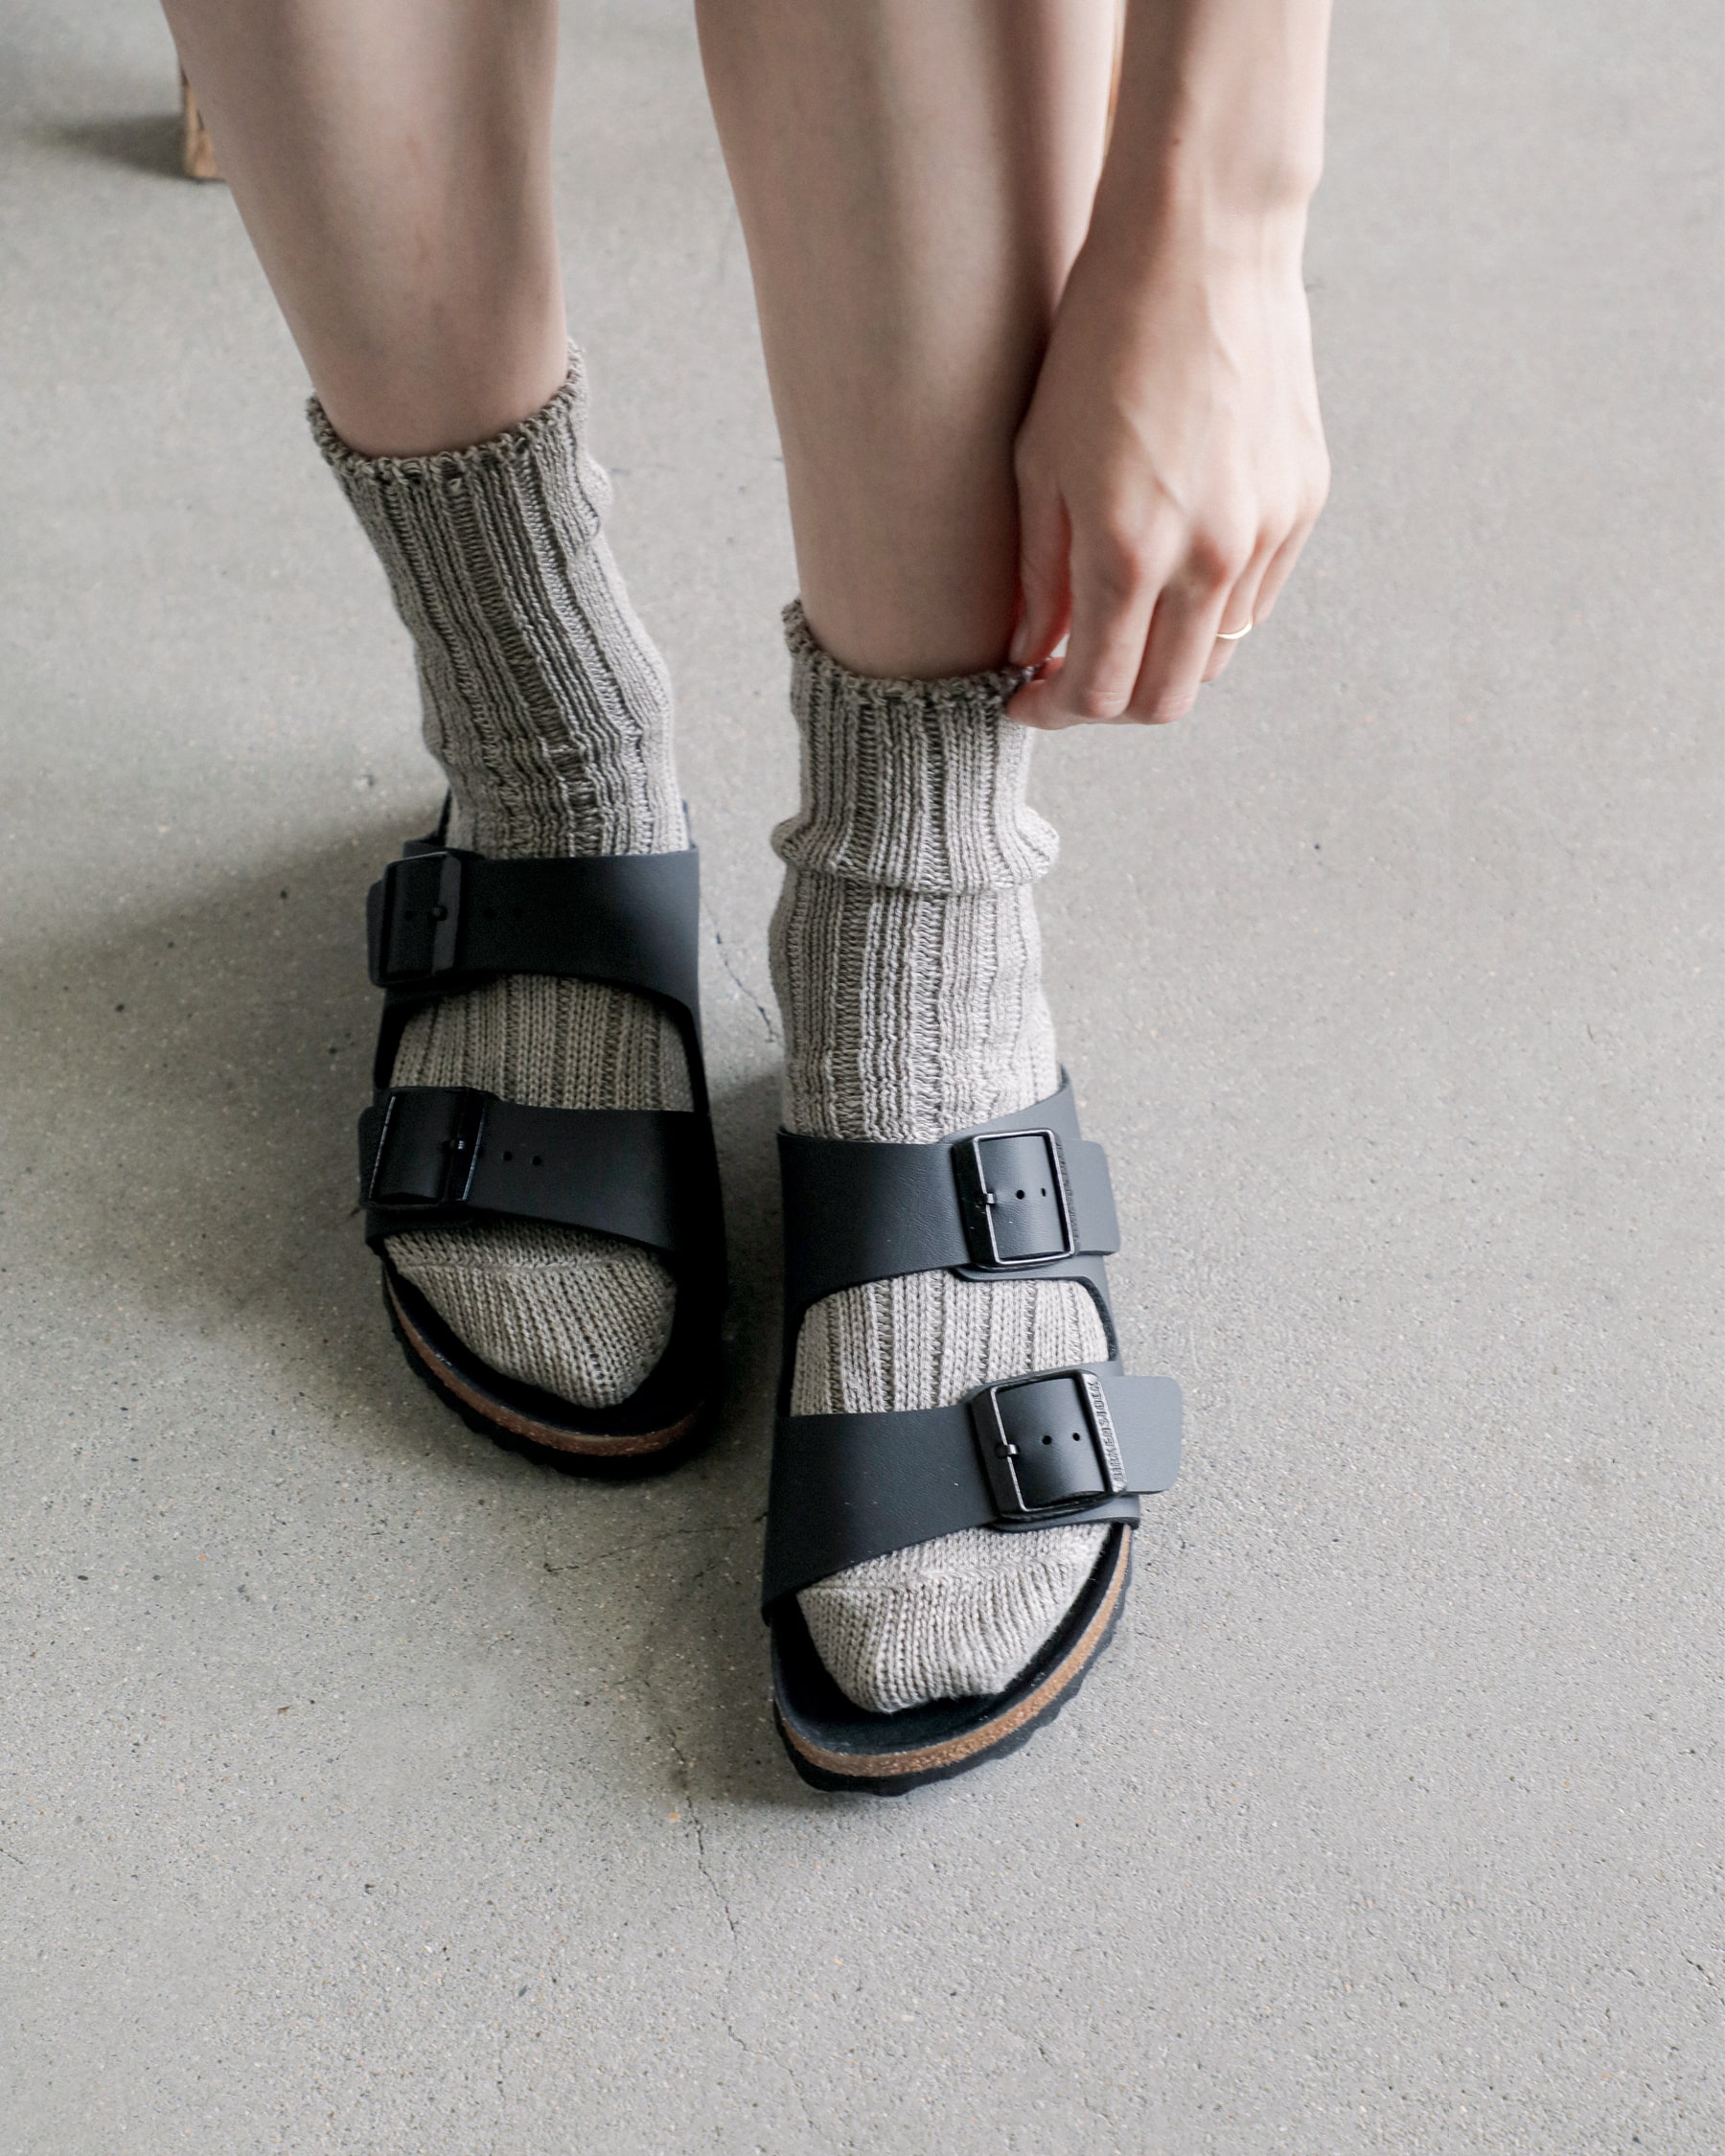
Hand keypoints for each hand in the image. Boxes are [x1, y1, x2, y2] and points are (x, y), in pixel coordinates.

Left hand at [1006, 230, 1328, 728]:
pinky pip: (1254, 597)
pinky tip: (1172, 564)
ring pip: (1213, 655)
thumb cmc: (1101, 342)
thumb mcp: (1039, 460)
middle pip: (1164, 700)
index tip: (1026, 698)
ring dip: (1161, 656)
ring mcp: (1266, 533)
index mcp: (1130, 551)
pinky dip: (1207, 607)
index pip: (1097, 692)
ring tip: (1120, 614)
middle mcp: (1209, 557)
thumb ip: (1038, 574)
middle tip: (1070, 674)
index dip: (1053, 711)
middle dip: (1110, 706)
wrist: (1206, 245)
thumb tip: (1031, 652)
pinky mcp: (1303, 503)